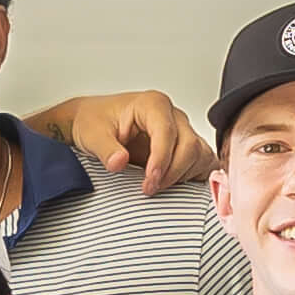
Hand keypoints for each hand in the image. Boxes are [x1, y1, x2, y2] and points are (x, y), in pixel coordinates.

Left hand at [38, 90, 215, 192]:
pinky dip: (194, 176)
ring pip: (199, 154)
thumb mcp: (92, 134)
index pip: (167, 132)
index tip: (149, 182)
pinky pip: (203, 161)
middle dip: (172, 173)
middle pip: (189, 145)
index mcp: (152, 104)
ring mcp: (181, 130)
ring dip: (183, 176)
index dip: (161, 160)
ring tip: (157, 186)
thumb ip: (105, 149)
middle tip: (149, 189)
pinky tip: (174, 185)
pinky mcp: (184, 146)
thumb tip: (118, 162)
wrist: (94, 122)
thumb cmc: (95, 121)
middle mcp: (172, 115)